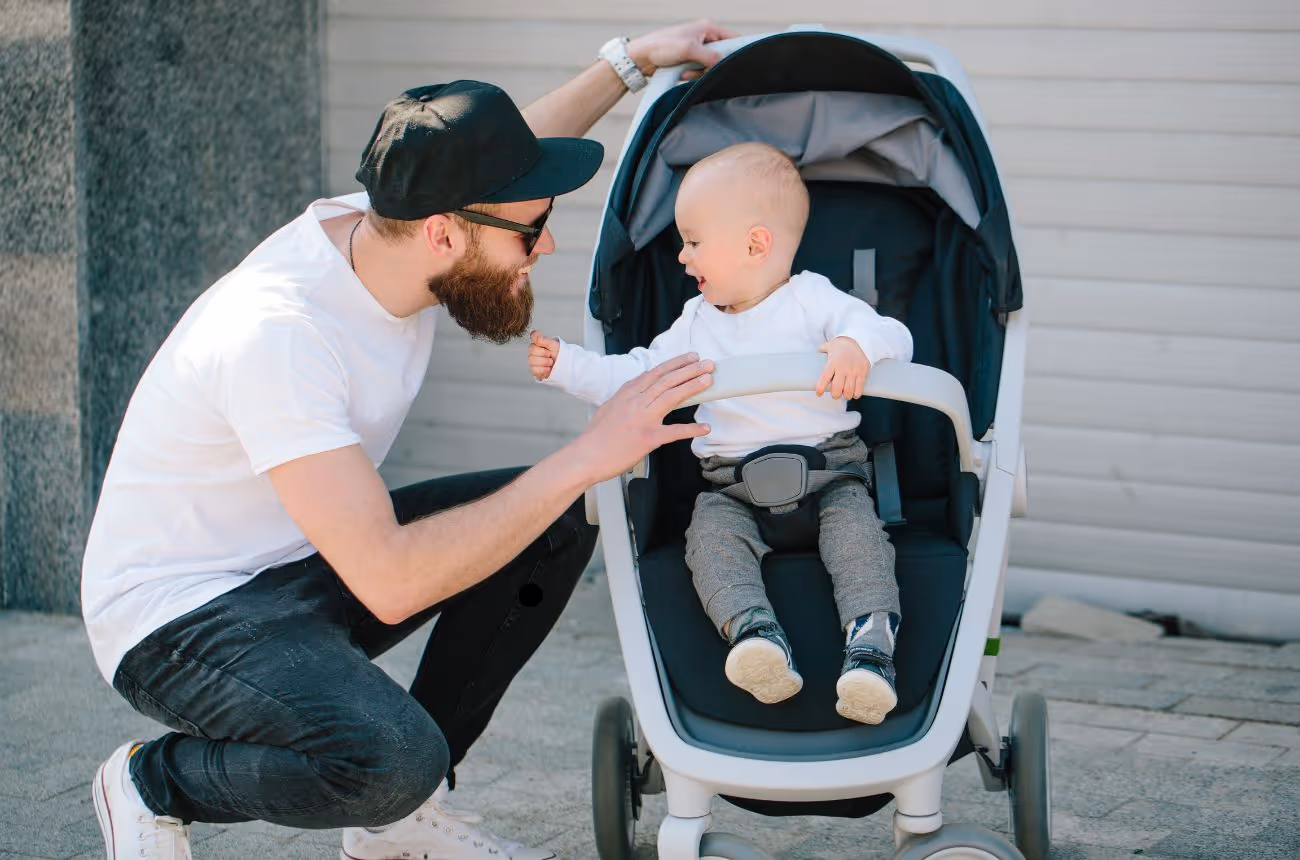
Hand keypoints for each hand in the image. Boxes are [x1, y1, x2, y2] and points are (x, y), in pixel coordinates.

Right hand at [529, 331, 560, 379]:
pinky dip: (543, 370)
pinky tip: (548, 368)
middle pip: (532, 349)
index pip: (534, 336)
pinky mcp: (534, 370)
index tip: (546, 345)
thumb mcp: (554, 345)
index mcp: (539, 342)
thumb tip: (534, 334)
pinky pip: (533, 370)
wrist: (565, 367)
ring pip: (531, 360)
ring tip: (550, 362)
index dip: (539, 341)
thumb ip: (543, 339)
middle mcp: (534, 351)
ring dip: (544, 362)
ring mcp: (532, 360)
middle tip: (550, 355)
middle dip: (544, 353)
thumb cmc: (560, 355)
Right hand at [573, 353, 712, 483]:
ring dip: (692, 386)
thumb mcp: (610, 407)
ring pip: (671, 397)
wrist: (586, 456)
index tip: (689, 358)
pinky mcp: (647, 438)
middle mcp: (636, 402)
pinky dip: (691, 430)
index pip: (655, 373)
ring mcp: (642, 419)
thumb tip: (638, 391)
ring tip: (708, 379)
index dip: (675, 363)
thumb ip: (626, 398)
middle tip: (706, 363)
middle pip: (667, 380)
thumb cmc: (597, 437)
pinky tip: (705, 428)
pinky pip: (673, 432)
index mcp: (627, 394)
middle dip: (689, 370)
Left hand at [627, 19, 738, 80]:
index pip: (733, 37)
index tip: (738, 63)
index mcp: (707, 28)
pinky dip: (692, 74)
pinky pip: (699, 71)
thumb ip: (709, 56)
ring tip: (685, 71)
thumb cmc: (661, 46)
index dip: (737, 50)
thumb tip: (722, 63)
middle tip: (700, 68)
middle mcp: (704, 37)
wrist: (642, 57)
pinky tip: (681, 73)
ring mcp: (697, 49)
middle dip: (711, 65)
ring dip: (699, 72)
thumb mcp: (688, 50)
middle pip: (721, 56)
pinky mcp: (690, 60)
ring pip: (710, 66)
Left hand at [816, 337, 870, 399]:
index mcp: (832, 362)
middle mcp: (843, 367)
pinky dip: (856, 394)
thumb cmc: (841, 346)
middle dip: (835, 395)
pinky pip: (860, 388)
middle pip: (837, 388)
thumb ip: (821, 350)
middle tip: (835, 395)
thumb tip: (816, 352)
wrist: (859, 340)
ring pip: (848, 391)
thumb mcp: (829, 346)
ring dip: (845, 396)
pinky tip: (854, 394)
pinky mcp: (863, 372)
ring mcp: (854, 370)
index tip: (819, 394)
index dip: (821, 388)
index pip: (824, 378)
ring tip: (845, 395)